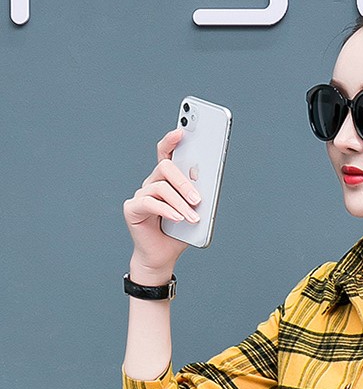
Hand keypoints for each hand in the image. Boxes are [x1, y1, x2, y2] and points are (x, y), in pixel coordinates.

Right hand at [122, 127, 201, 272]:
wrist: (163, 257)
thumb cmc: (179, 234)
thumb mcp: (194, 213)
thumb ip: (197, 196)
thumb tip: (203, 180)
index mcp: (166, 181)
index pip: (166, 153)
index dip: (171, 140)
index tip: (182, 131)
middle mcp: (151, 184)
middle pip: (165, 167)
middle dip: (184, 182)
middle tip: (199, 199)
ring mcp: (140, 195)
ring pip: (161, 186)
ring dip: (180, 203)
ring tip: (193, 217)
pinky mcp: (132, 209)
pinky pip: (150, 203)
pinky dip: (167, 211)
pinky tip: (179, 219)